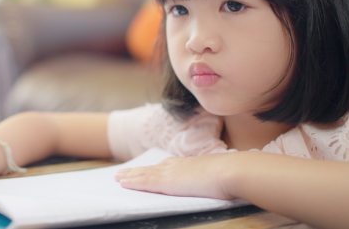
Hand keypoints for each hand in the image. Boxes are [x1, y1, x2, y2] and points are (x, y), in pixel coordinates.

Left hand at [114, 152, 239, 199]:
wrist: (230, 171)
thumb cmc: (231, 174)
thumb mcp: (218, 174)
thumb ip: (211, 177)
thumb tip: (217, 181)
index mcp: (187, 163)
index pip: (165, 166)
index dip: (152, 169)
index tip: (143, 170)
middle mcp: (175, 165)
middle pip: (150, 169)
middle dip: (135, 172)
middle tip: (121, 173)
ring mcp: (170, 172)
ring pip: (144, 175)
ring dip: (130, 176)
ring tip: (117, 178)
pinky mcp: (166, 182)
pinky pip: (144, 182)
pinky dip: (132, 183)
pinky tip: (123, 184)